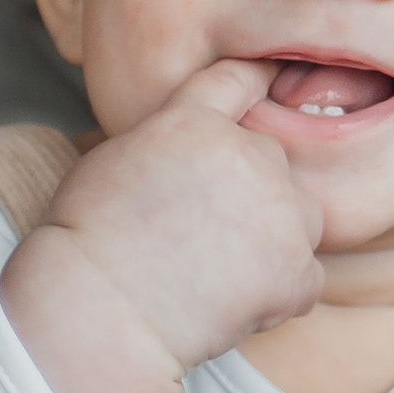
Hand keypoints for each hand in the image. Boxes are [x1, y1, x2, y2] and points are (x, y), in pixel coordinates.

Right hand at [3, 58, 323, 392]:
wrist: (100, 312)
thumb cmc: (88, 244)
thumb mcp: (113, 161)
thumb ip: (166, 139)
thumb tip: (186, 143)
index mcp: (194, 122)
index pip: (238, 80)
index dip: (256, 81)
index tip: (270, 81)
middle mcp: (247, 154)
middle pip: (270, 160)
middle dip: (248, 192)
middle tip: (200, 237)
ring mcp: (279, 211)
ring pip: (300, 216)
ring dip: (273, 239)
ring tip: (215, 272)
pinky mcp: (296, 268)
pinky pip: (305, 278)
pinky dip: (279, 294)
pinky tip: (229, 304)